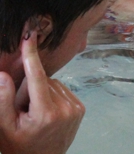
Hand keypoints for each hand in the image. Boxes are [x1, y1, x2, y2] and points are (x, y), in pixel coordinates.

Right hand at [0, 31, 84, 153]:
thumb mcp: (5, 126)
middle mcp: (64, 109)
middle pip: (43, 80)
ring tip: (35, 112)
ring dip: (41, 91)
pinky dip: (52, 94)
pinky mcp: (80, 108)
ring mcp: (75, 108)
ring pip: (53, 83)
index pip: (37, 77)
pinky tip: (46, 110)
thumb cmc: (20, 146)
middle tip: (23, 109)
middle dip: (29, 88)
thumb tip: (3, 73)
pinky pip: (62, 90)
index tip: (29, 36)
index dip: (32, 56)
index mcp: (45, 113)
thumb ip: (3, 100)